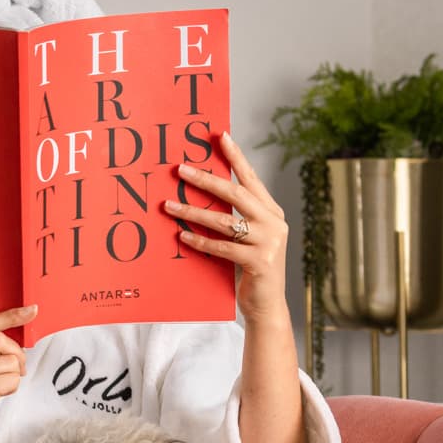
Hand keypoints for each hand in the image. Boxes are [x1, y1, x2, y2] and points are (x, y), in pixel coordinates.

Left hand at [164, 131, 288, 324]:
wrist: (267, 306)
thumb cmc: (251, 270)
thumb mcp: (248, 239)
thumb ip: (237, 218)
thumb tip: (204, 194)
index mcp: (272, 212)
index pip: (251, 179)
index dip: (236, 157)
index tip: (220, 136)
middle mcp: (273, 223)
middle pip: (235, 193)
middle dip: (205, 179)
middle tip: (180, 170)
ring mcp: (268, 242)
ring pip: (224, 221)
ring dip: (193, 212)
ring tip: (168, 206)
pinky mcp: (258, 262)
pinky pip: (222, 247)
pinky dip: (200, 241)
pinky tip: (181, 236)